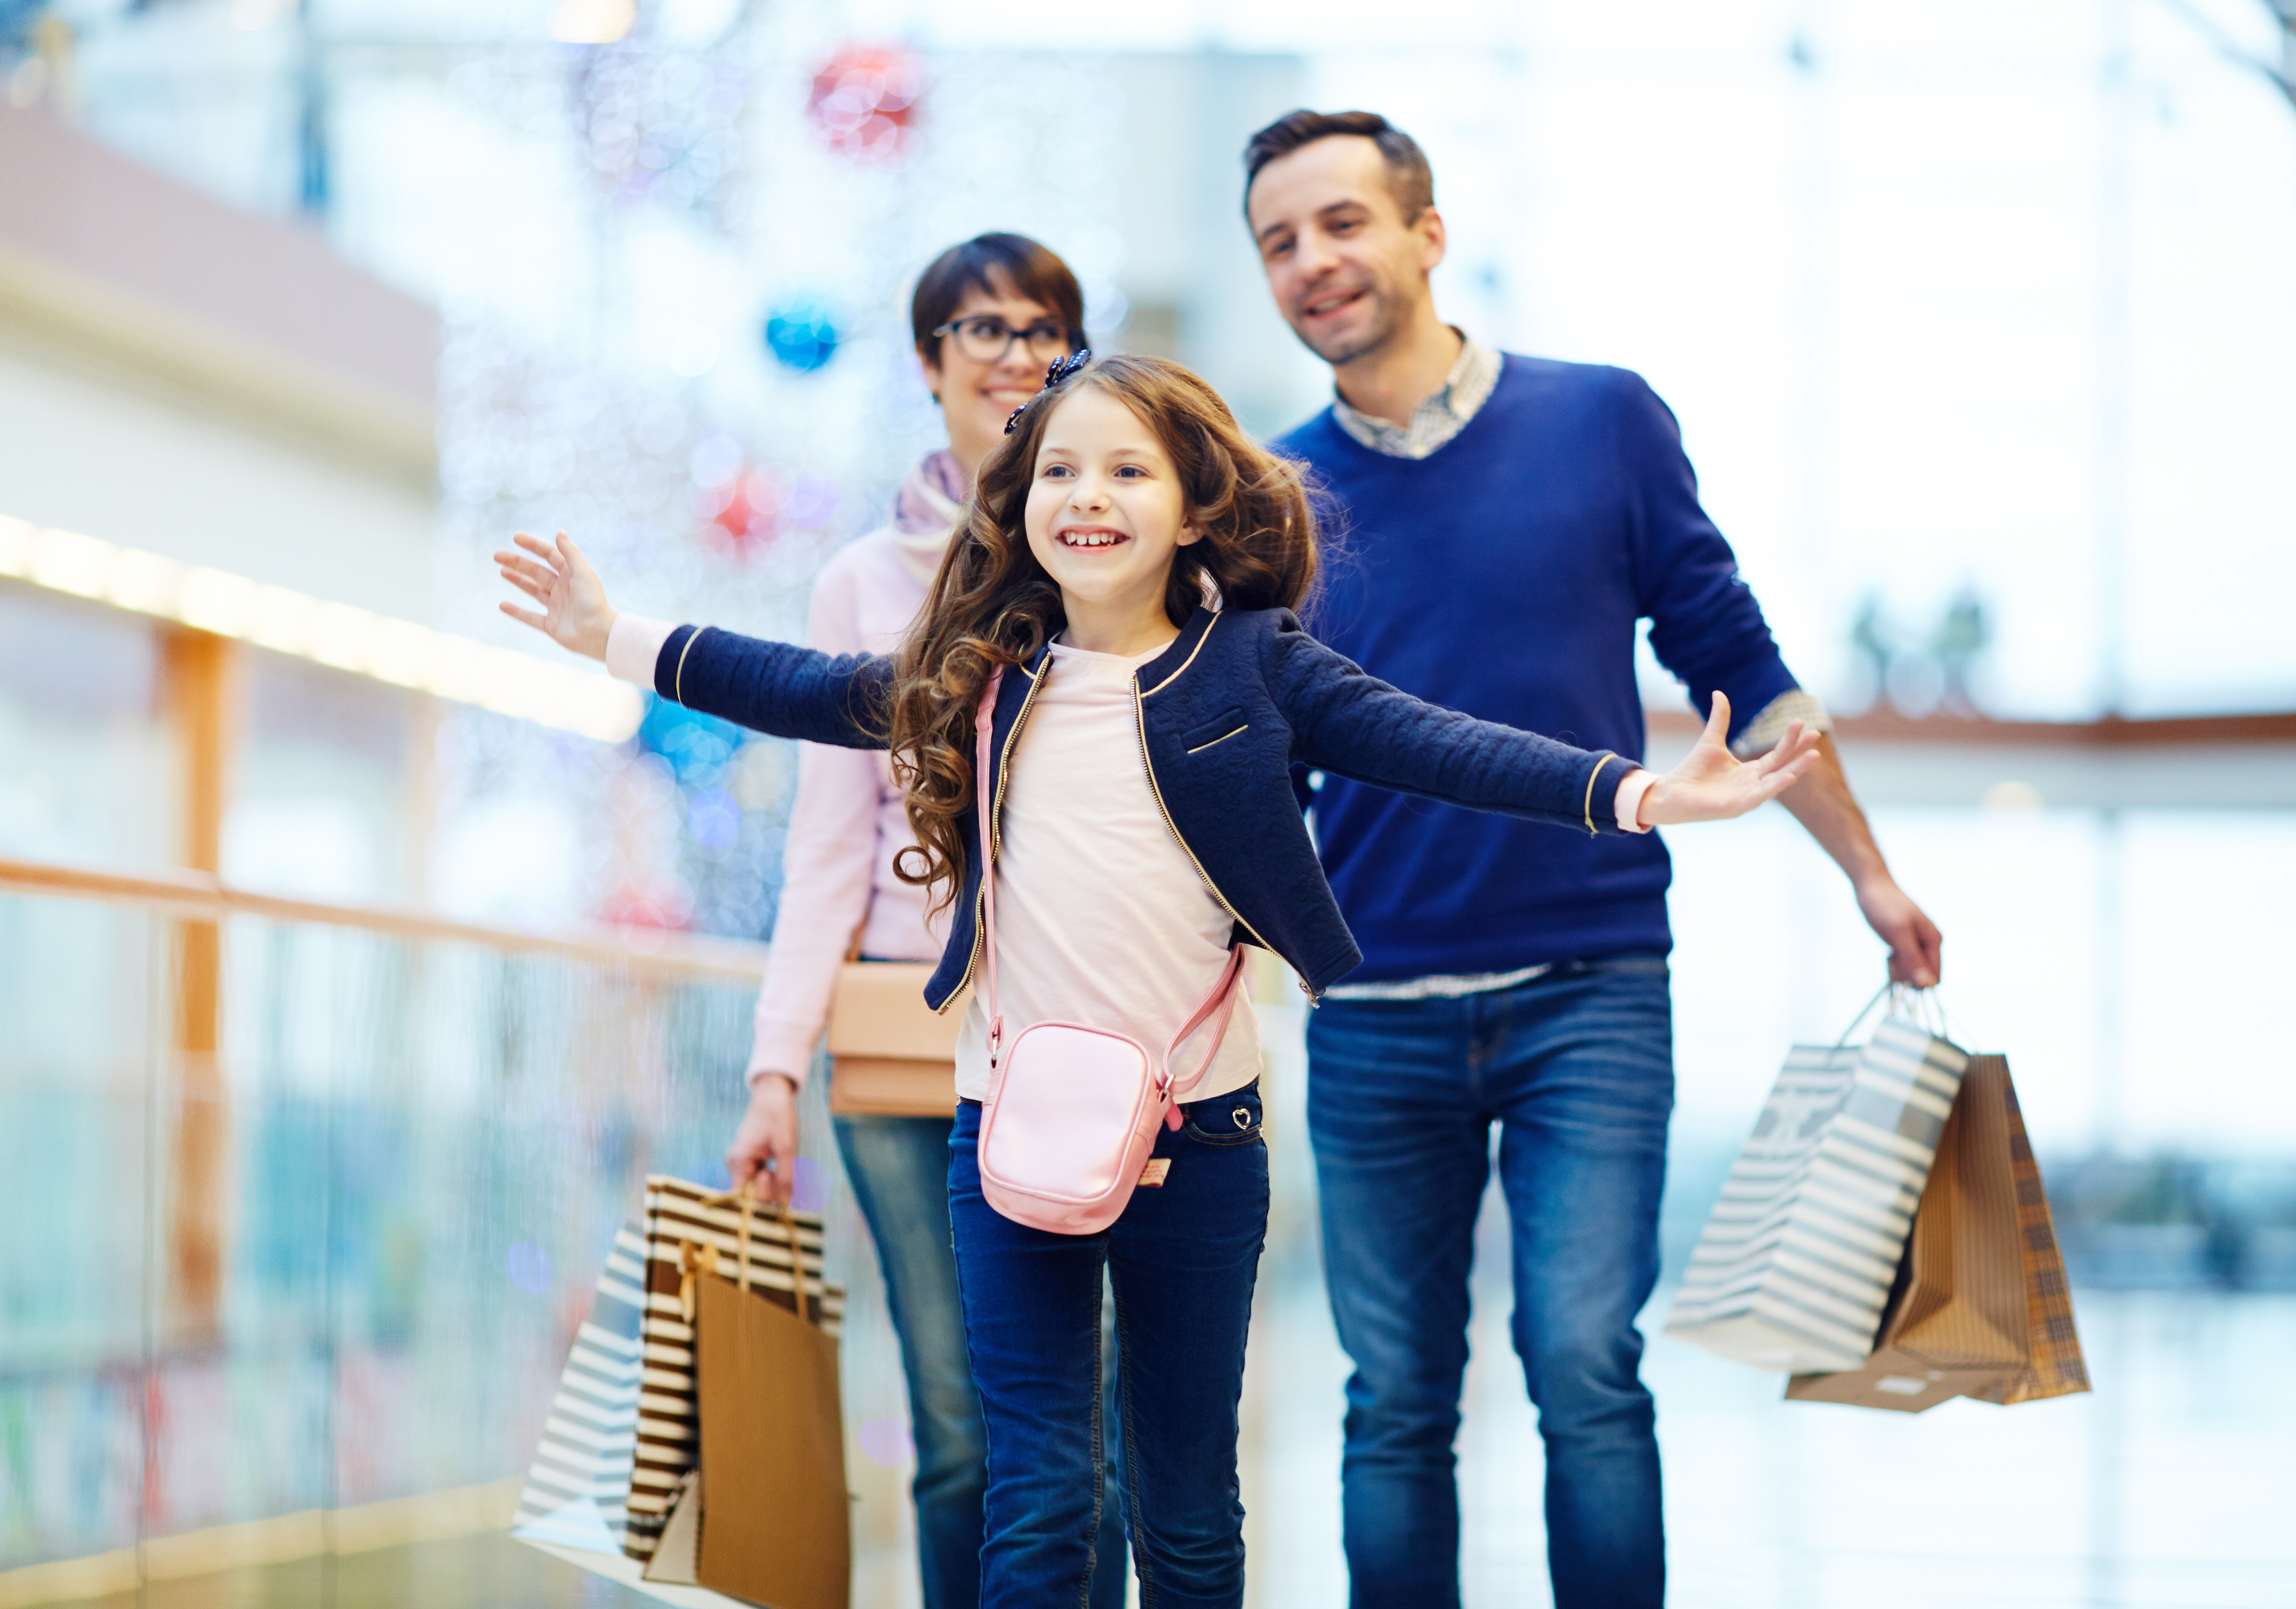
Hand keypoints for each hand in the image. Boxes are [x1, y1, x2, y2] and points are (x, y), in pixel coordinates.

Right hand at [495, 530, 614, 660]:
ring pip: (532, 590)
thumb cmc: (593, 602)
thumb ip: (570, 553)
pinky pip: (530, 617)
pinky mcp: (551, 625)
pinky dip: (516, 612)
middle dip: (517, 562)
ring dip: (517, 580)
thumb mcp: (583, 573)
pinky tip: (502, 604)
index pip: (550, 555)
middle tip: (497, 555)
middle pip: (537, 572)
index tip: (516, 538)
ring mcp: (556, 607)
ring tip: (501, 571)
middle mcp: (563, 589)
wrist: (599, 634)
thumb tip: (559, 531)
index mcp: (572, 575)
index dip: (533, 545)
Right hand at [726, 1074, 800, 1205]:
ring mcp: (742, 1164)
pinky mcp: (751, 1162)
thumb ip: (785, 1176)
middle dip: (773, 1189)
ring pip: (759, 1188)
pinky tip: (782, 1162)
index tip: (776, 1178)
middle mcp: (736, 1166)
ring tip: (785, 1161)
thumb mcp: (786, 1146)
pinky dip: (775, 1176)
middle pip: (752, 1194)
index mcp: (738, 1162)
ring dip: (776, 1182)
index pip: (745, 1197)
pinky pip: (761, 1179)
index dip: (763, 1196)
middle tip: (787, 1169)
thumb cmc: (778, 1117)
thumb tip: (785, 1204)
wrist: (773, 1096)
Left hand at [1636, 692, 1821, 826]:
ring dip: (1795, 769)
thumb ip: (1719, 719)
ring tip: (1813, 755)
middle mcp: (1752, 785)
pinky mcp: (1735, 807)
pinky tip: (1787, 777)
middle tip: (1816, 735)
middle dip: (1799, 752)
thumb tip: (1719, 693)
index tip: (1803, 723)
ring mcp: (1746, 798)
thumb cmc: (1692, 771)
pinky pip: (1758, 797)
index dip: (1790, 740)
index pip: (1776, 755)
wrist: (1670, 792)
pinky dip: (1773, 787)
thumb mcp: (1711, 740)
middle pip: (1781, 766)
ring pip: (1776, 782)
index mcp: (1750, 772)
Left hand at [1855, 875, 1942, 987]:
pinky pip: (1903, 965)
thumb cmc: (1884, 904)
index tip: (1899, 968)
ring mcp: (1917, 945)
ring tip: (1889, 953)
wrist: (1871, 885)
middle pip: (1922, 977)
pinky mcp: (1905, 945)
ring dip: (1897, 969)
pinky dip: (1893, 964)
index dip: (1917, 981)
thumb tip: (1927, 983)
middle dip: (1905, 973)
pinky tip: (1888, 953)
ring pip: (1911, 973)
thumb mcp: (1897, 931)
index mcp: (1934, 941)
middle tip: (1892, 956)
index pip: (1935, 977)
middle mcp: (1929, 944)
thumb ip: (1912, 957)